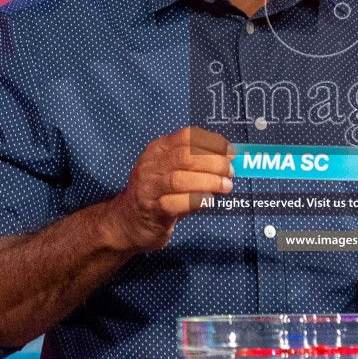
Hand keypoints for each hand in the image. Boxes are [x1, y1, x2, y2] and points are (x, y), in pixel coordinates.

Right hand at [107, 127, 234, 252]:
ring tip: (226, 186)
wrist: (127, 222)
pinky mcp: (152, 210)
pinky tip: (209, 200)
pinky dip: (197, 200)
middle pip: (186, 156)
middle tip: (230, 171)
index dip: (212, 142)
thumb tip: (227, 160)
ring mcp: (148, 188)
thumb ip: (195, 164)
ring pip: (180, 179)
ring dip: (209, 181)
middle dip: (214, 162)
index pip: (187, 136)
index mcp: (158, 149)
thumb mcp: (172, 171)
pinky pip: (176, 203)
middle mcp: (151, 165)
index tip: (230, 152)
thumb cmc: (158, 194)